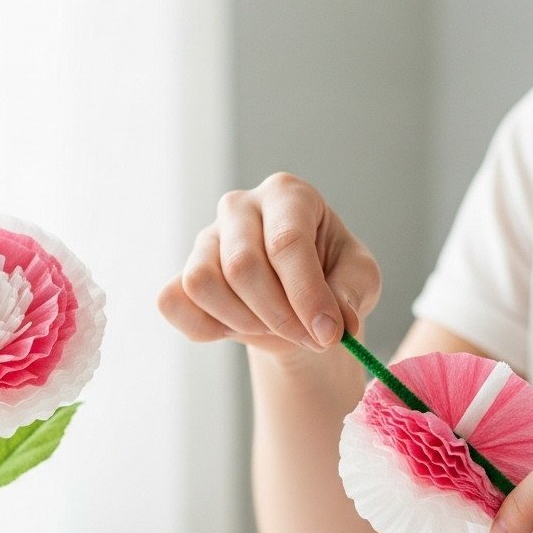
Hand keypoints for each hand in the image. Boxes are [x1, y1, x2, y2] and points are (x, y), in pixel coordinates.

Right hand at [158, 172, 381, 353]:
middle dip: (279, 316)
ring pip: (203, 283)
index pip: (286, 242)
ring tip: (273, 324)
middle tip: (308, 337)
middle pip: (242, 266)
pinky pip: (173, 302)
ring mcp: (205, 238)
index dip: (307, 295)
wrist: (299, 300)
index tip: (328, 335)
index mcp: (287, 195)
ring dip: (243, 321)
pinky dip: (205, 327)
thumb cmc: (332, 277)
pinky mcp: (181, 273)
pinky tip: (237, 328)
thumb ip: (351, 294)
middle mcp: (239, 207)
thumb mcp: (359, 279)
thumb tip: (336, 323)